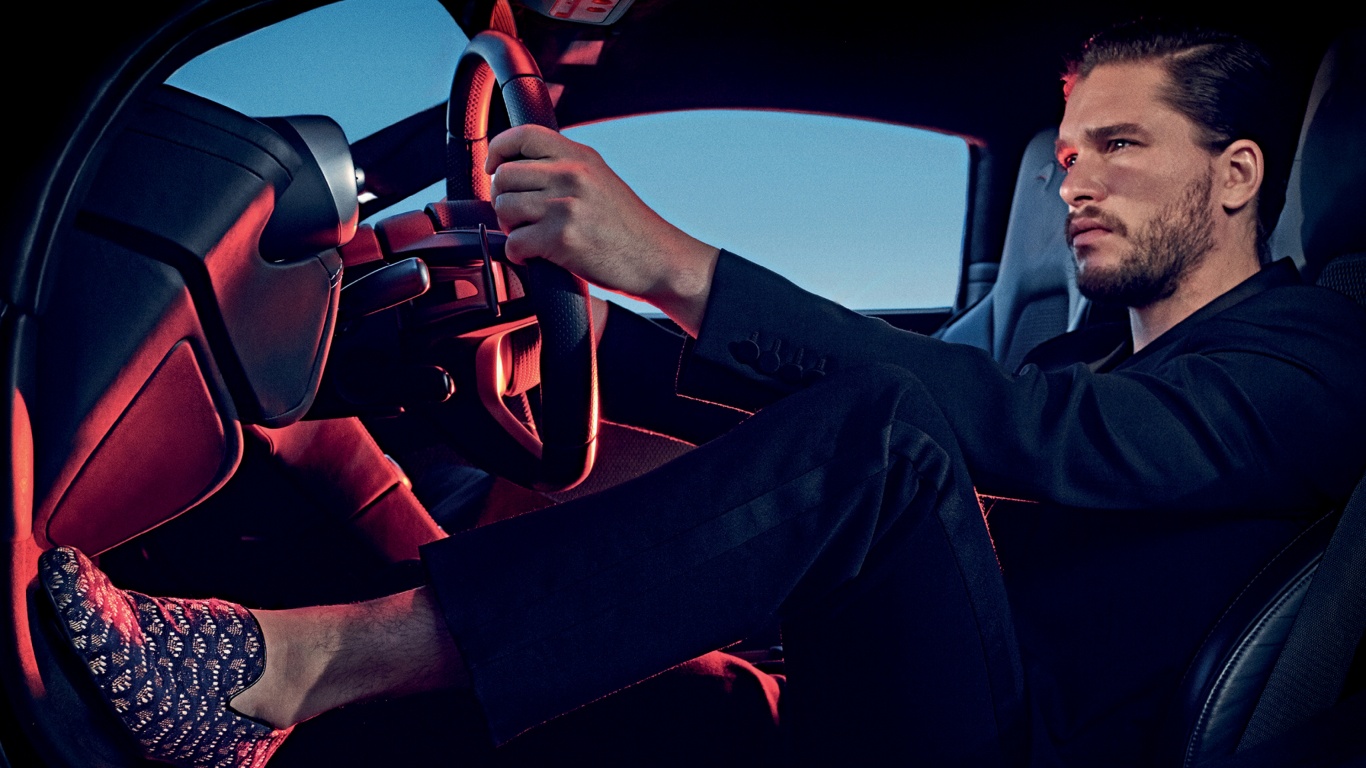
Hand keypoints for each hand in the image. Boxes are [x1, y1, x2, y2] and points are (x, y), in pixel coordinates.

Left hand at [487, 124, 718, 335]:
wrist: (659, 260)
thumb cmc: (628, 229)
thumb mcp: (600, 181)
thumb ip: (566, 169)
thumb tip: (517, 169)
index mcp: (581, 156)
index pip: (522, 135)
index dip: (498, 151)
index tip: (493, 169)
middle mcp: (572, 174)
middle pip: (504, 176)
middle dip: (503, 199)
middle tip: (519, 217)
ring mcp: (566, 205)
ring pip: (504, 208)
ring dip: (510, 228)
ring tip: (529, 237)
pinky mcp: (562, 238)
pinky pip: (514, 242)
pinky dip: (518, 254)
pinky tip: (534, 256)